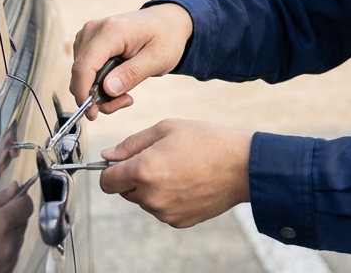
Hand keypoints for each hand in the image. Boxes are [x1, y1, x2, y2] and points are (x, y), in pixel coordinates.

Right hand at [70, 2, 192, 117]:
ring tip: (126, 94)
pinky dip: (98, 83)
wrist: (168, 21)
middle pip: (80, 72)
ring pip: (80, 74)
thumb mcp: (158, 59)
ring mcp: (89, 34)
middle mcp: (93, 30)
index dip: (83, 93)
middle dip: (97, 96)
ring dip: (99, 91)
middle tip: (125, 101)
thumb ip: (132, 74)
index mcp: (111, 31)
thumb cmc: (166, 36)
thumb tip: (107, 90)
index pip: (84, 66)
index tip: (92, 113)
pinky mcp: (88, 42)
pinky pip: (85, 69)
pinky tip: (118, 84)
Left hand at [99, 119, 250, 227]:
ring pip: (143, 200)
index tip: (124, 162)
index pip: (106, 180)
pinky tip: (187, 183)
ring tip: (179, 169)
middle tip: (161, 159)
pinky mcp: (178, 221)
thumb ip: (132, 143)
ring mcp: (164, 212)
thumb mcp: (168, 128)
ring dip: (152, 187)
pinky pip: (161, 209)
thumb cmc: (208, 142)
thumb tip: (108, 155)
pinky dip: (168, 198)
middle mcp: (150, 196)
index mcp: (143, 170)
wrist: (243, 167)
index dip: (111, 169)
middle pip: (124, 190)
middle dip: (134, 176)